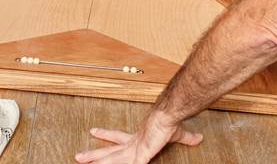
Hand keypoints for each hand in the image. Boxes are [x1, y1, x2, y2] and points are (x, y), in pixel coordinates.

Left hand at [74, 110, 202, 163]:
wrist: (168, 116)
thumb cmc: (170, 123)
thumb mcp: (179, 134)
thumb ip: (186, 138)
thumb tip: (199, 138)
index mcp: (138, 138)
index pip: (118, 137)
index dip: (106, 135)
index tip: (94, 132)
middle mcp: (133, 144)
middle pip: (109, 151)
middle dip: (94, 154)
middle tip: (78, 156)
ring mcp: (134, 150)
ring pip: (111, 158)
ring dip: (96, 160)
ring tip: (79, 161)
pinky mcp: (139, 155)